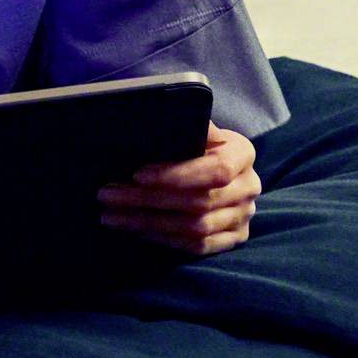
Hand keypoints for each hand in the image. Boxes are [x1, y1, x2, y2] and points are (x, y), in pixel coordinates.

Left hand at [98, 124, 259, 257]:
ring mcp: (243, 217)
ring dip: (148, 222)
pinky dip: (163, 238)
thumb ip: (189, 126)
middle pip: (199, 201)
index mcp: (243, 154)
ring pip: (195, 228)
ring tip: (112, 215)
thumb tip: (167, 110)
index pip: (216, 169)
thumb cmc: (201, 146)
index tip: (138, 174)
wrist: (225, 171)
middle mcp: (248, 187)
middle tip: (109, 194)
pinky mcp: (234, 239)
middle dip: (148, 200)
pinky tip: (135, 229)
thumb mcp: (198, 130)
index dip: (176, 175)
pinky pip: (197, 246)